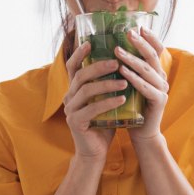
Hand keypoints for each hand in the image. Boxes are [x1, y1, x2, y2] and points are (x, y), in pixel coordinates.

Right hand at [63, 41, 124, 159]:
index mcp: (74, 90)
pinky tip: (122, 99)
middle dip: (99, 67)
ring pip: (86, 90)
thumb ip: (108, 85)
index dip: (78, 54)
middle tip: (116, 62)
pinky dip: (108, 102)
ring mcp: (70, 110)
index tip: (90, 42)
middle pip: (81, 76)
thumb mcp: (105, 101)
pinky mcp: (76, 122)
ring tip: (124, 82)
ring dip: (106, 84)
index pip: (72, 67)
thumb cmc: (103, 124)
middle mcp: (68, 97)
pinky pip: (92, 108)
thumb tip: (124, 63)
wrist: (96, 152)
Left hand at [116, 26, 169, 143]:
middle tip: (127, 32)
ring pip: (147, 70)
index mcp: (156, 72)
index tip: (139, 26)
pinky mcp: (159, 101)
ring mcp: (162, 90)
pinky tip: (122, 71)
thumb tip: (111, 48)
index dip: (150, 38)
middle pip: (152, 56)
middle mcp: (161, 78)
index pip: (156, 50)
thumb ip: (126, 68)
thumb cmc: (132, 107)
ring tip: (117, 50)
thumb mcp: (130, 84)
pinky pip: (145, 87)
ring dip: (132, 59)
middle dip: (139, 43)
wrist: (142, 132)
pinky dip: (134, 78)